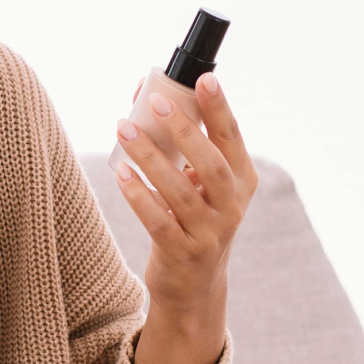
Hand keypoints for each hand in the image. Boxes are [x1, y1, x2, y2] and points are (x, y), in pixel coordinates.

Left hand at [113, 71, 257, 363]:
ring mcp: (209, 233)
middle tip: (155, 103)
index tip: (204, 78)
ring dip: (150, 156)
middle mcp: (232, 207)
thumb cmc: (193, 217)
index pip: (232, 138)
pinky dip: (139, 195)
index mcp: (242, 181)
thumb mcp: (201, 184)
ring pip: (179, 191)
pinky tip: (121, 172)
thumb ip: (180, 144)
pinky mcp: (182, 253)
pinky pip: (158, 220)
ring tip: (123, 129)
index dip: (219, 108)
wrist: (194, 285)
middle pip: (209, 163)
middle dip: (183, 130)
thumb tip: (145, 92)